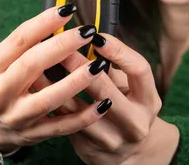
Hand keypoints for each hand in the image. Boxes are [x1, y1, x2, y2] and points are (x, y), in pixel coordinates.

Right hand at [0, 4, 112, 152]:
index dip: (44, 23)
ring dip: (77, 82)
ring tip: (99, 65)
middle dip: (62, 46)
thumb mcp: (1, 63)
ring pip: (49, 99)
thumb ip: (25, 44)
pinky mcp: (33, 135)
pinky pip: (63, 126)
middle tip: (87, 32)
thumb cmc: (2, 84)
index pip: (18, 40)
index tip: (68, 9)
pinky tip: (104, 103)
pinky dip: (85, 116)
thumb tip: (61, 16)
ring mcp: (16, 117)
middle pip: (32, 65)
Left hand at [31, 33, 178, 164]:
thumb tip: (86, 37)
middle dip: (81, 64)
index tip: (96, 36)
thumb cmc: (126, 106)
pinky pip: (66, 123)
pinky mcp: (90, 150)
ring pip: (80, 109)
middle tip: (62, 44)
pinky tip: (39, 86)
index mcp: (149, 101)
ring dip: (58, 83)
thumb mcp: (129, 88)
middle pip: (106, 90)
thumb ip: (113, 67)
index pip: (139, 70)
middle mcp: (135, 123)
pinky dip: (50, 102)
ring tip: (41, 62)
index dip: (119, 50)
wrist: (128, 153)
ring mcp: (113, 140)